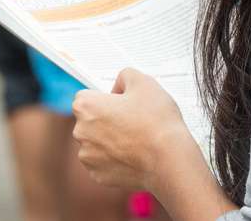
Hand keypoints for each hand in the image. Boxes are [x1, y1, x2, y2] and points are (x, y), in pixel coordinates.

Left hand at [72, 69, 195, 193]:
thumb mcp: (145, 82)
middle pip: (90, 120)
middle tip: (133, 120)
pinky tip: (134, 155)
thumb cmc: (157, 121)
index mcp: (86, 107)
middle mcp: (81, 133)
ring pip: (96, 143)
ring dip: (110, 140)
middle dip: (106, 119)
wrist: (169, 160)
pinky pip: (104, 162)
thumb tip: (119, 86)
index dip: (107, 97)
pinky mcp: (98, 175)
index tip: (124, 103)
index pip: (86, 96)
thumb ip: (125, 75)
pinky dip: (115, 158)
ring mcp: (88, 157)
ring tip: (137, 138)